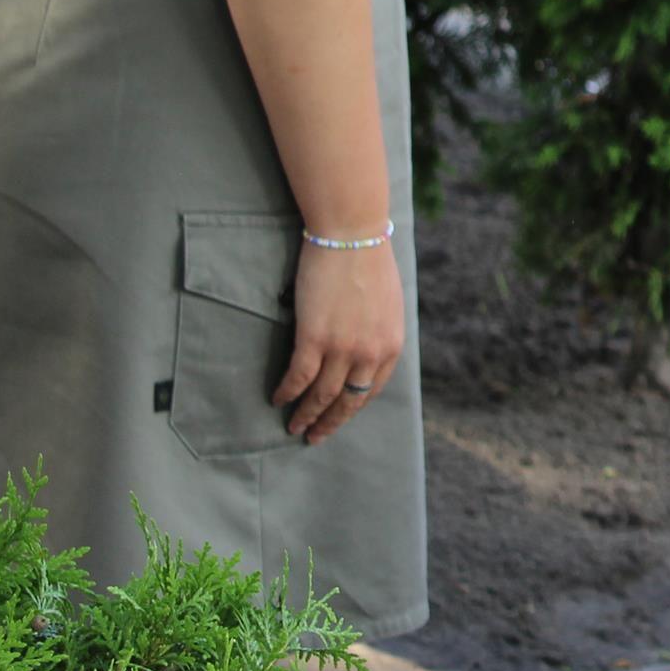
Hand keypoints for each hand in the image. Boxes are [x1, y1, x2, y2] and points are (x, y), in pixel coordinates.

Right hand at [273, 239, 404, 444]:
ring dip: (306, 414)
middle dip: (330, 422)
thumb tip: (365, 348)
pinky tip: (278, 399)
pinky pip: (298, 377)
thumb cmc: (368, 260)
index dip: (353, 406)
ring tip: (293, 426)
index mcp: (391, 344)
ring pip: (322, 394)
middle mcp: (370, 352)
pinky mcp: (314, 338)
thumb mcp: (388, 304)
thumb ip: (379, 331)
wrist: (352, 233)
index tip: (339, 417)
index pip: (372, 389)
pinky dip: (287, 392)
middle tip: (314, 437)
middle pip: (348, 399)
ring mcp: (342, 347)